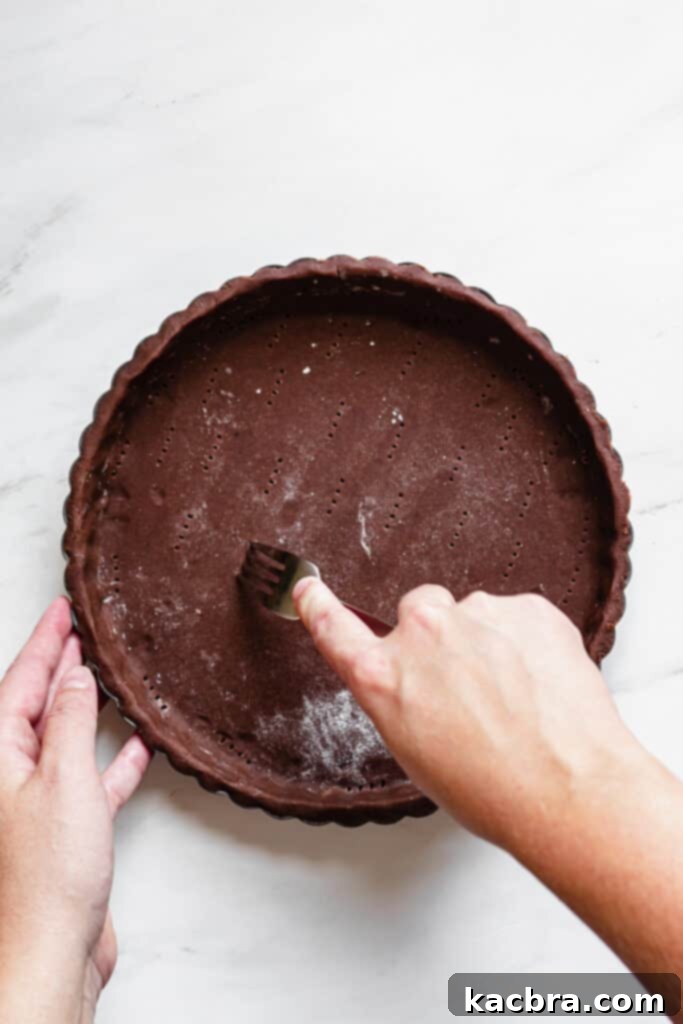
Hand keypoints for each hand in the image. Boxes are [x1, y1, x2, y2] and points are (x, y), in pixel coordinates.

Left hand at [0, 598, 150, 1023]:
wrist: (49, 954)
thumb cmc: (45, 878)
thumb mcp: (63, 780)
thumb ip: (72, 723)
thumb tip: (76, 678)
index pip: (19, 680)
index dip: (44, 641)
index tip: (62, 610)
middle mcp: (11, 774)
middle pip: (36, 705)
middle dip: (59, 667)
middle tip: (80, 630)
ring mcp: (37, 803)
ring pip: (63, 739)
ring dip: (87, 709)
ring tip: (106, 676)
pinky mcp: (65, 831)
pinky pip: (89, 781)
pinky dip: (113, 762)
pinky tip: (137, 748)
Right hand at [292, 580, 638, 851]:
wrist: (568, 790)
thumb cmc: (493, 790)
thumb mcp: (417, 753)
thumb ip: (401, 699)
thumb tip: (419, 680)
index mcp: (383, 677)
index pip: (335, 629)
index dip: (318, 606)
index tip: (307, 589)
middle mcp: (422, 634)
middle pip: (419, 611)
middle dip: (437, 637)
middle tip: (470, 686)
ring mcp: (477, 613)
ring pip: (474, 616)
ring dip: (488, 642)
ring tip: (516, 699)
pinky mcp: (528, 607)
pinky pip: (517, 616)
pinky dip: (527, 642)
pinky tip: (540, 685)